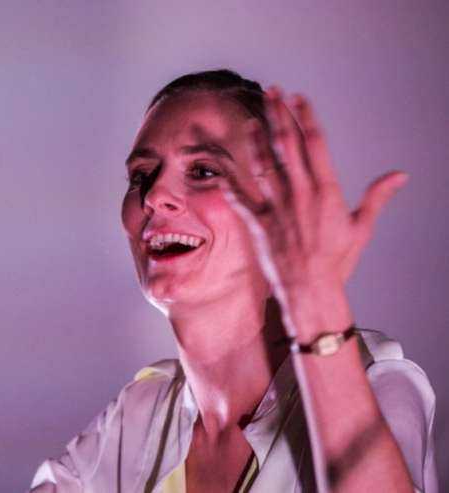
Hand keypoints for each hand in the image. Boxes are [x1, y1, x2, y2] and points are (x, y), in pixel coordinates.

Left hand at [220, 87, 407, 304]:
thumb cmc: (337, 261)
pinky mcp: (258, 222)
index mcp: (326, 190)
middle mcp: (299, 193)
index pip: (315, 143)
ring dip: (256, 138)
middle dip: (279, 115)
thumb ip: (376, 198)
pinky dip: (229, 181)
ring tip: (252, 118)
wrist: (309, 289)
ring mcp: (276, 207)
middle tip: (272, 91)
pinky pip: (240, 197)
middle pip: (287, 145)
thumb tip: (400, 175)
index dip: (306, 117)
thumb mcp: (361, 228)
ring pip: (262, 164)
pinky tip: (222, 166)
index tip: (299, 97)